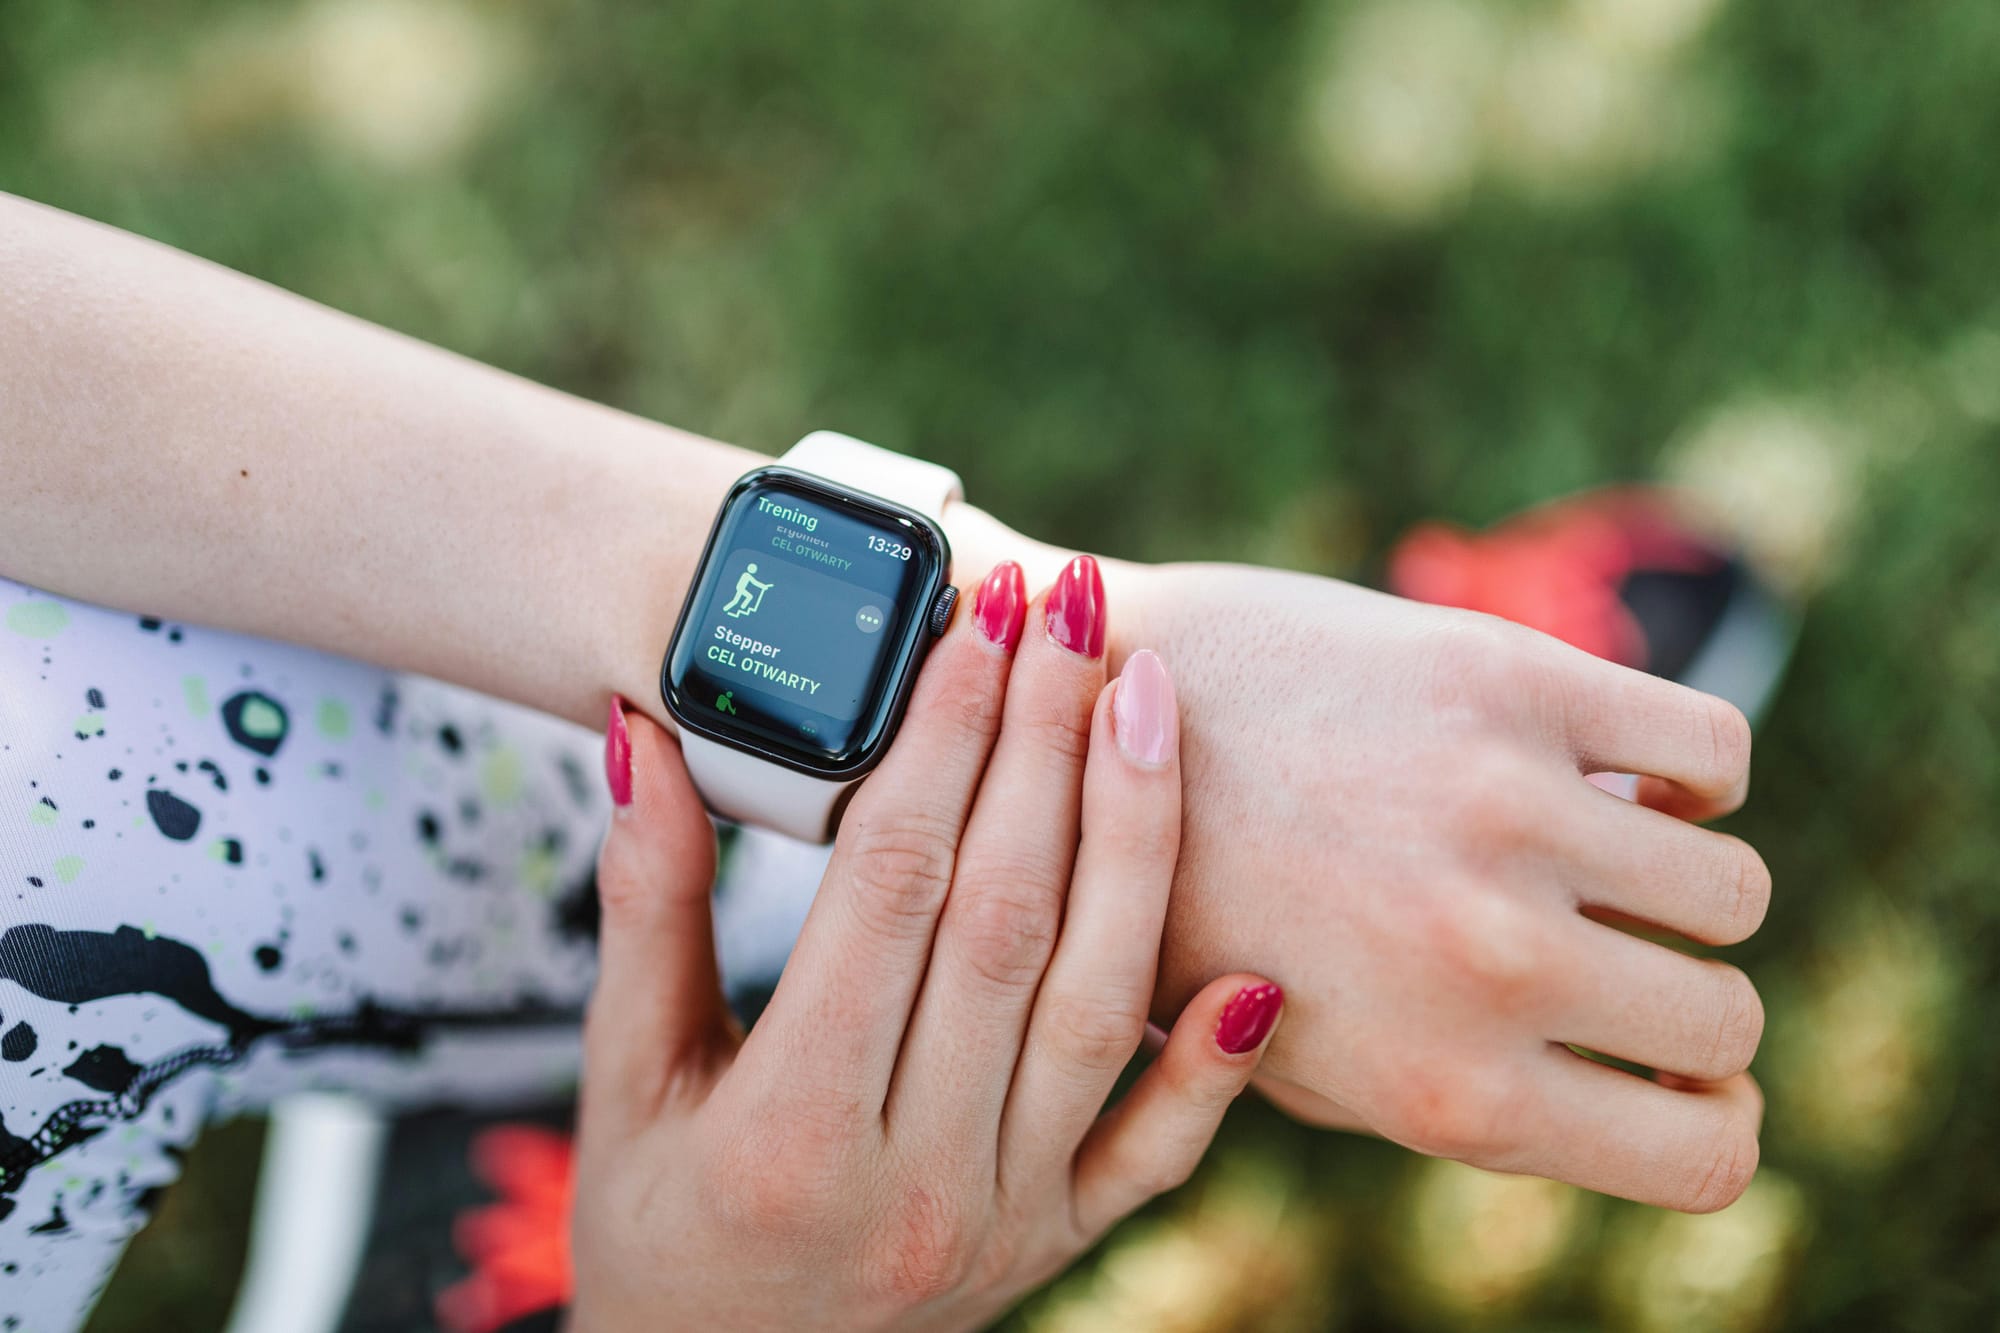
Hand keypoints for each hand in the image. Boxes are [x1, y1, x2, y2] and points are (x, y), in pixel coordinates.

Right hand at [572, 561, 1283, 1331]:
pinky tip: (1264, 966)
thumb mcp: (624, 1077)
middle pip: (1005, 920)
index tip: (970, 623)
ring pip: (1094, 1004)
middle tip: (1070, 610)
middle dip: (1043, 746)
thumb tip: (646, 740)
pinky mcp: (1057, 1243)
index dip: (935, 741)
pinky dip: (1212, 1068)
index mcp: (785, 1131)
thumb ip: (646, 909)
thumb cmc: (656, 1228)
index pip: (886, 891)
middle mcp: (911, 1177)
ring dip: (1135, 843)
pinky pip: (1155, 1153)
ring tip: (1153, 700)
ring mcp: (1000, 1216)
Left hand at [1119, 563, 1768, 1211]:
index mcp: (1445, 1088)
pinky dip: (1691, 770)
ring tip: (1598, 854)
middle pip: (1728, 1019)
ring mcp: (1507, 812)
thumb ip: (1449, 1094)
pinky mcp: (1505, 679)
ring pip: (1733, 885)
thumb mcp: (1291, 1063)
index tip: (1671, 1072)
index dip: (1703, 1115)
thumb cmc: (1183, 905)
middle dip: (1685, 1000)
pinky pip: (1713, 747)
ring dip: (1682, 880)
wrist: (1080, 719)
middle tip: (1614, 950)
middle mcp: (1495, 962)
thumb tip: (1631, 1089)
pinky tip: (1610, 769)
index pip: (1708, 1156)